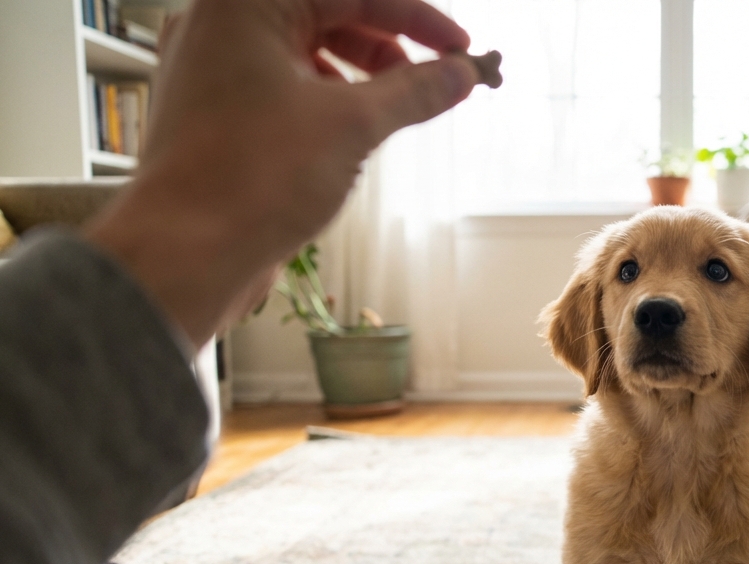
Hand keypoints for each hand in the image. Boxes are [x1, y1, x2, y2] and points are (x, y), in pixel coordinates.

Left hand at [85, 0, 489, 347]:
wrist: (184, 252)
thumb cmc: (256, 177)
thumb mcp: (353, 125)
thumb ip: (413, 90)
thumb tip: (461, 74)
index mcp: (246, 4)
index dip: (417, 18)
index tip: (462, 51)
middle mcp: (220, 24)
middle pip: (326, 12)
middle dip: (389, 43)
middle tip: (439, 78)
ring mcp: (210, 67)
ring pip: (304, 49)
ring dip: (360, 70)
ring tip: (401, 105)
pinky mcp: (212, 109)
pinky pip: (281, 83)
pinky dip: (325, 95)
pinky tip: (354, 127)